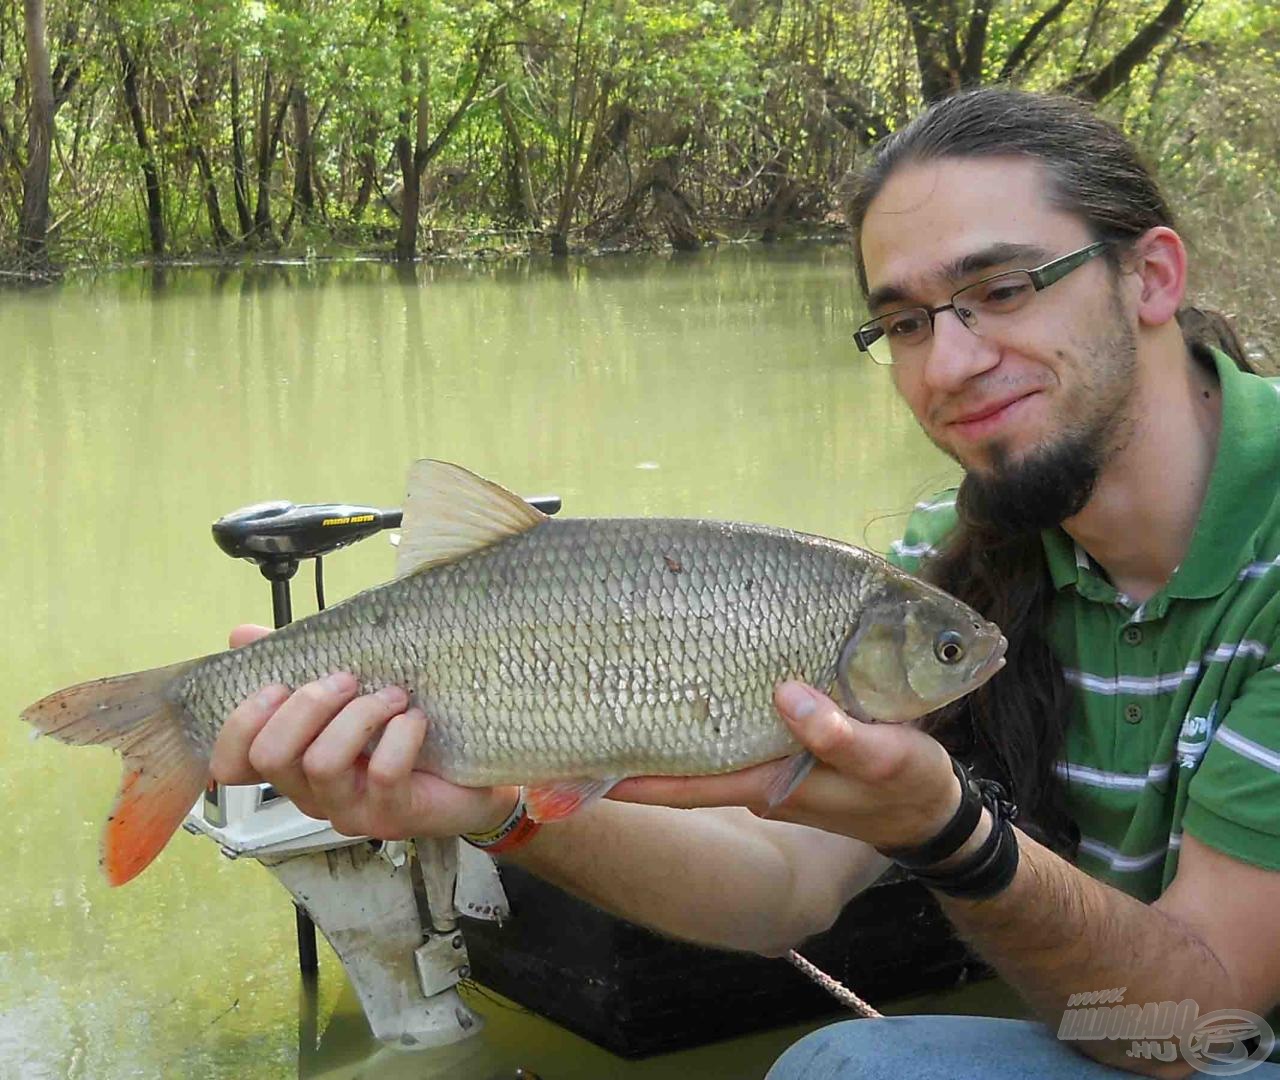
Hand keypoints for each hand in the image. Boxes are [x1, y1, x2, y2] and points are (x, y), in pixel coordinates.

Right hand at [210, 624, 518, 840]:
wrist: (475, 776)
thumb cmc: (403, 731)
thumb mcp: (348, 693)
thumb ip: (297, 665)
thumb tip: (242, 633)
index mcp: (293, 764)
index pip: (232, 764)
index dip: (239, 724)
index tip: (276, 685)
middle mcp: (311, 793)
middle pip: (271, 756)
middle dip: (305, 705)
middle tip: (346, 679)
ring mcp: (349, 809)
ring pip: (322, 764)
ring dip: (358, 715)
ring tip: (392, 696)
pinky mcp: (393, 816)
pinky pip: (382, 773)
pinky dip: (400, 736)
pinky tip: (415, 720)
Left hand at [607, 680, 961, 851]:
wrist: (928, 804)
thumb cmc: (910, 785)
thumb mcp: (889, 758)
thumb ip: (841, 735)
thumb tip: (787, 697)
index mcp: (770, 783)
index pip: (685, 783)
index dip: (631, 778)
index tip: (577, 765)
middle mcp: (754, 773)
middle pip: (676, 762)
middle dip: (625, 747)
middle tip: (569, 719)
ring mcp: (763, 758)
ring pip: (695, 741)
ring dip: (653, 722)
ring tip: (603, 686)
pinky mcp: (778, 740)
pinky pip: (724, 725)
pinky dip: (696, 707)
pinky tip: (678, 679)